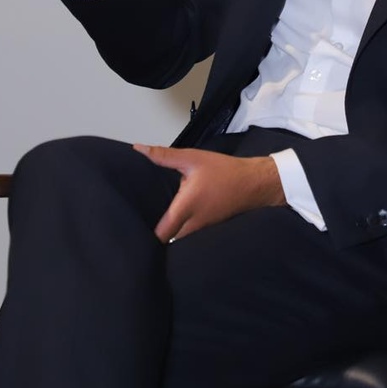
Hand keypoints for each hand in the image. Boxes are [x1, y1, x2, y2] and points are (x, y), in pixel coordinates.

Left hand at [133, 145, 285, 242]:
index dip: (144, 233)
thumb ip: (164, 156)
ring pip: (176, 238)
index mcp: (184, 209)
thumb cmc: (223, 171)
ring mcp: (200, 231)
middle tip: (139, 217)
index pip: (158, 235)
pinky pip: (187, 234)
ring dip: (167, 228)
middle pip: (165, 239)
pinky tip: (174, 214)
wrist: (254, 183)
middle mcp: (191, 226)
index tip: (133, 222)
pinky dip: (180, 228)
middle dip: (152, 231)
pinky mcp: (207, 229)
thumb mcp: (192, 158)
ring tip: (152, 215)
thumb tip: (138, 149)